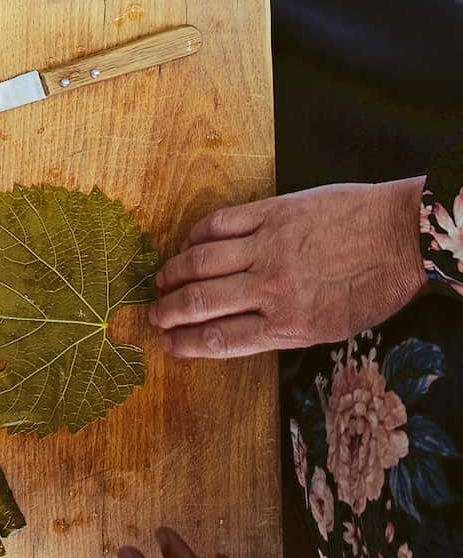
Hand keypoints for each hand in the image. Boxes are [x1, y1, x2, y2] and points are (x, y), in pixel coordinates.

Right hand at [149, 180, 426, 358]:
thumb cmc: (375, 286)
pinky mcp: (273, 213)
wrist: (403, 237)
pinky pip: (220, 223)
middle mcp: (273, 289)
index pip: (221, 340)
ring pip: (201, 262)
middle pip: (201, 303)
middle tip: (153, 314)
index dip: (186, 344)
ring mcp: (270, 247)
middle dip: (168, 312)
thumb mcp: (333, 326)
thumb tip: (239, 328)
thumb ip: (285, 329)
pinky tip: (188, 243)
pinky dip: (196, 235)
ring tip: (160, 280)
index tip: (167, 344)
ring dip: (173, 273)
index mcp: (290, 325)